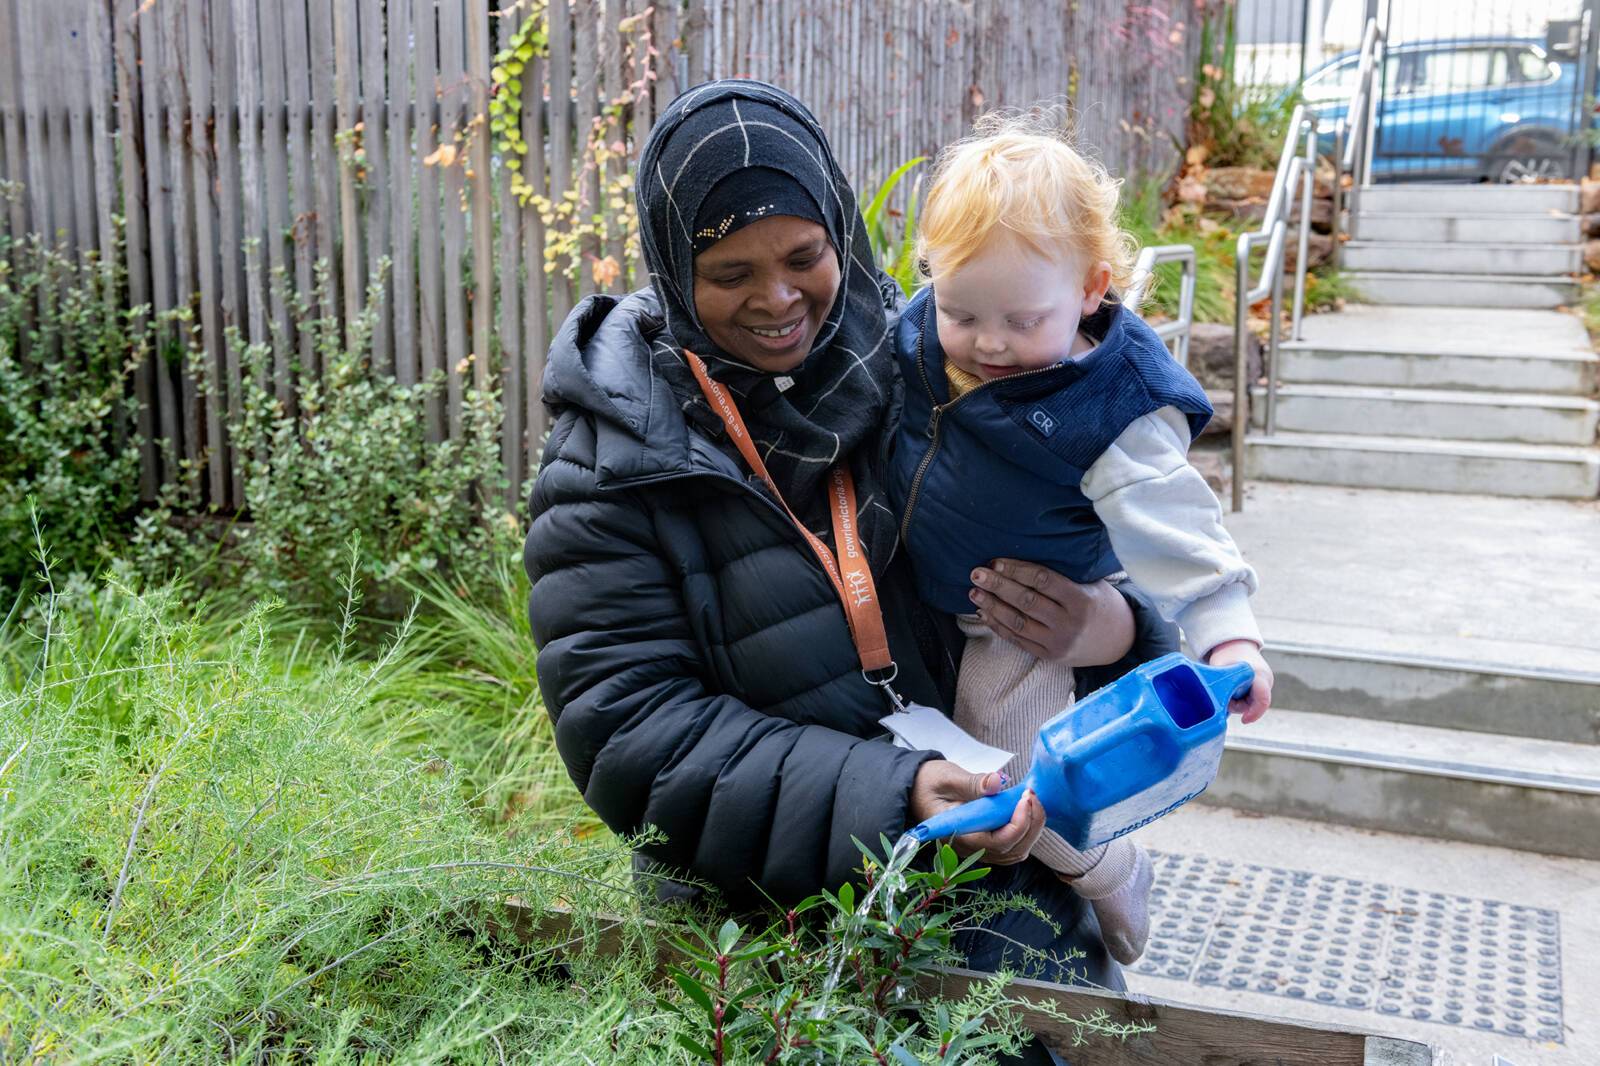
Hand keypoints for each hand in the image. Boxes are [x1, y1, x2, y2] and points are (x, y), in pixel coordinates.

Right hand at [908, 760, 1043, 863]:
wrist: (915, 789)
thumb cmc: (927, 783)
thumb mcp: (947, 777)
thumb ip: (972, 782)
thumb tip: (998, 781)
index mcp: (958, 834)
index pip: (998, 842)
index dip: (1018, 823)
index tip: (1025, 798)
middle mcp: (970, 848)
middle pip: (1013, 850)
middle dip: (1031, 824)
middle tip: (1032, 794)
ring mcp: (978, 848)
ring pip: (1017, 850)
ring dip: (1032, 827)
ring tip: (1031, 799)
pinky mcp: (985, 841)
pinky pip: (1013, 845)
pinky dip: (1026, 829)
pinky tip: (1025, 807)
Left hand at [967, 559, 1134, 666]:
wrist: (1120, 642)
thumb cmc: (1102, 604)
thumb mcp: (1092, 584)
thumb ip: (1065, 574)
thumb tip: (1027, 554)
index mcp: (1080, 600)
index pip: (1042, 581)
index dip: (1017, 570)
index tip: (996, 561)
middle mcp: (1068, 623)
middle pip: (1026, 601)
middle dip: (998, 586)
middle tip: (977, 574)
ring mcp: (1057, 642)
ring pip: (1017, 622)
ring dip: (992, 607)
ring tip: (975, 593)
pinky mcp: (1049, 655)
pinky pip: (1018, 640)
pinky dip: (998, 626)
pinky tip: (984, 613)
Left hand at [1207, 639, 1272, 722]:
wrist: (1235, 644)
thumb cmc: (1226, 655)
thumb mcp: (1220, 669)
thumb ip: (1221, 686)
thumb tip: (1216, 704)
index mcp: (1257, 674)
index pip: (1262, 700)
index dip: (1254, 713)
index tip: (1243, 720)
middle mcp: (1266, 678)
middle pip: (1256, 703)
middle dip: (1240, 705)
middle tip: (1225, 696)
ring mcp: (1267, 681)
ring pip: (1254, 702)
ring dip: (1240, 701)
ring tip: (1229, 688)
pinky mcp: (1264, 684)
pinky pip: (1254, 698)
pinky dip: (1243, 698)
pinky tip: (1234, 689)